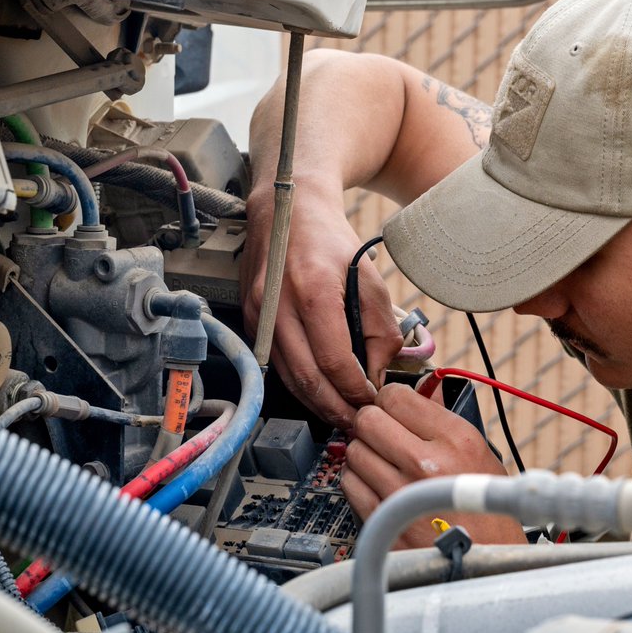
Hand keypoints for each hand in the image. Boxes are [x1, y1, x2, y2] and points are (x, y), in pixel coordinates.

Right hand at [240, 186, 402, 428]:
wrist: (287, 209)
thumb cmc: (331, 241)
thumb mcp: (370, 278)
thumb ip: (380, 328)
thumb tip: (379, 374)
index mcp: (312, 291)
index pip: (334, 361)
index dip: (355, 390)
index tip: (373, 402)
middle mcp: (278, 306)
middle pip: (307, 379)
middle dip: (335, 408)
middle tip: (358, 423)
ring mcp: (258, 315)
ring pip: (287, 378)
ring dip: (316, 403)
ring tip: (341, 415)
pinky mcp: (251, 321)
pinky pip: (276, 364)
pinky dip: (299, 384)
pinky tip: (320, 392)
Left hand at [342, 383, 525, 547]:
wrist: (485, 563)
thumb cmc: (487, 510)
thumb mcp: (481, 455)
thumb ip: (445, 420)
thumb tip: (424, 388)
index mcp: (455, 439)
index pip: (396, 396)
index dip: (390, 400)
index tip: (392, 408)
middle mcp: (426, 462)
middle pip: (367, 419)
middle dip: (371, 423)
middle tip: (382, 433)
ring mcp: (401, 492)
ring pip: (354, 450)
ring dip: (364, 452)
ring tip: (382, 462)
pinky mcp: (384, 518)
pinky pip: (349, 483)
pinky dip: (358, 480)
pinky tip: (377, 485)